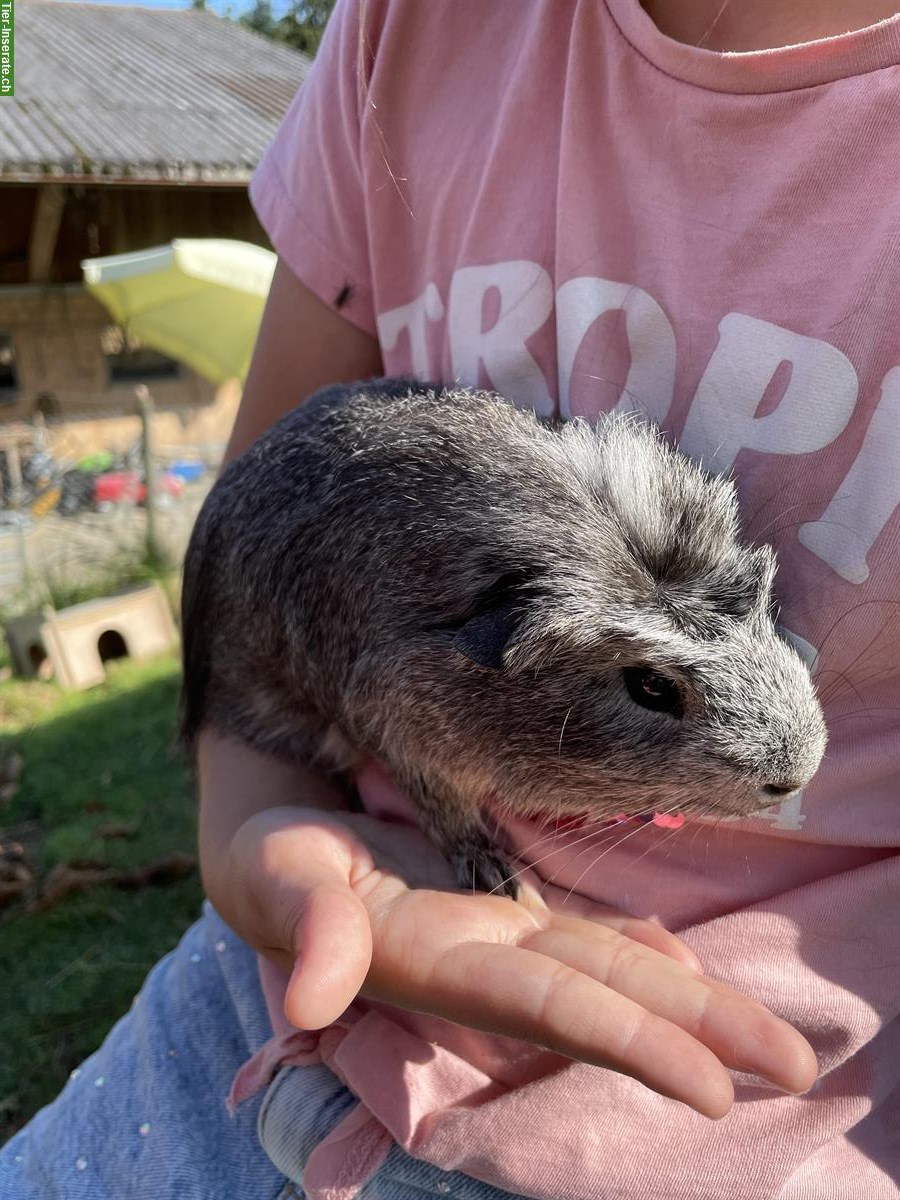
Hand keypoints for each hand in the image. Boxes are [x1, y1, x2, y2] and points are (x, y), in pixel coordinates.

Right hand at [223, 805, 816, 1119]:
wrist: (281, 861)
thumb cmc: (273, 864)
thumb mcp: (276, 876)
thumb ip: (307, 927)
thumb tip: (309, 997)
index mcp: (437, 959)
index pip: (547, 1002)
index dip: (626, 1039)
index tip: (710, 1088)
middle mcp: (484, 961)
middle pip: (607, 999)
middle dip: (698, 1034)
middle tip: (797, 1064)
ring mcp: (499, 937)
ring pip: (610, 970)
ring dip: (691, 1004)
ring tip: (769, 1042)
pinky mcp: (500, 910)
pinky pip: (585, 939)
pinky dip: (641, 957)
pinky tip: (687, 969)